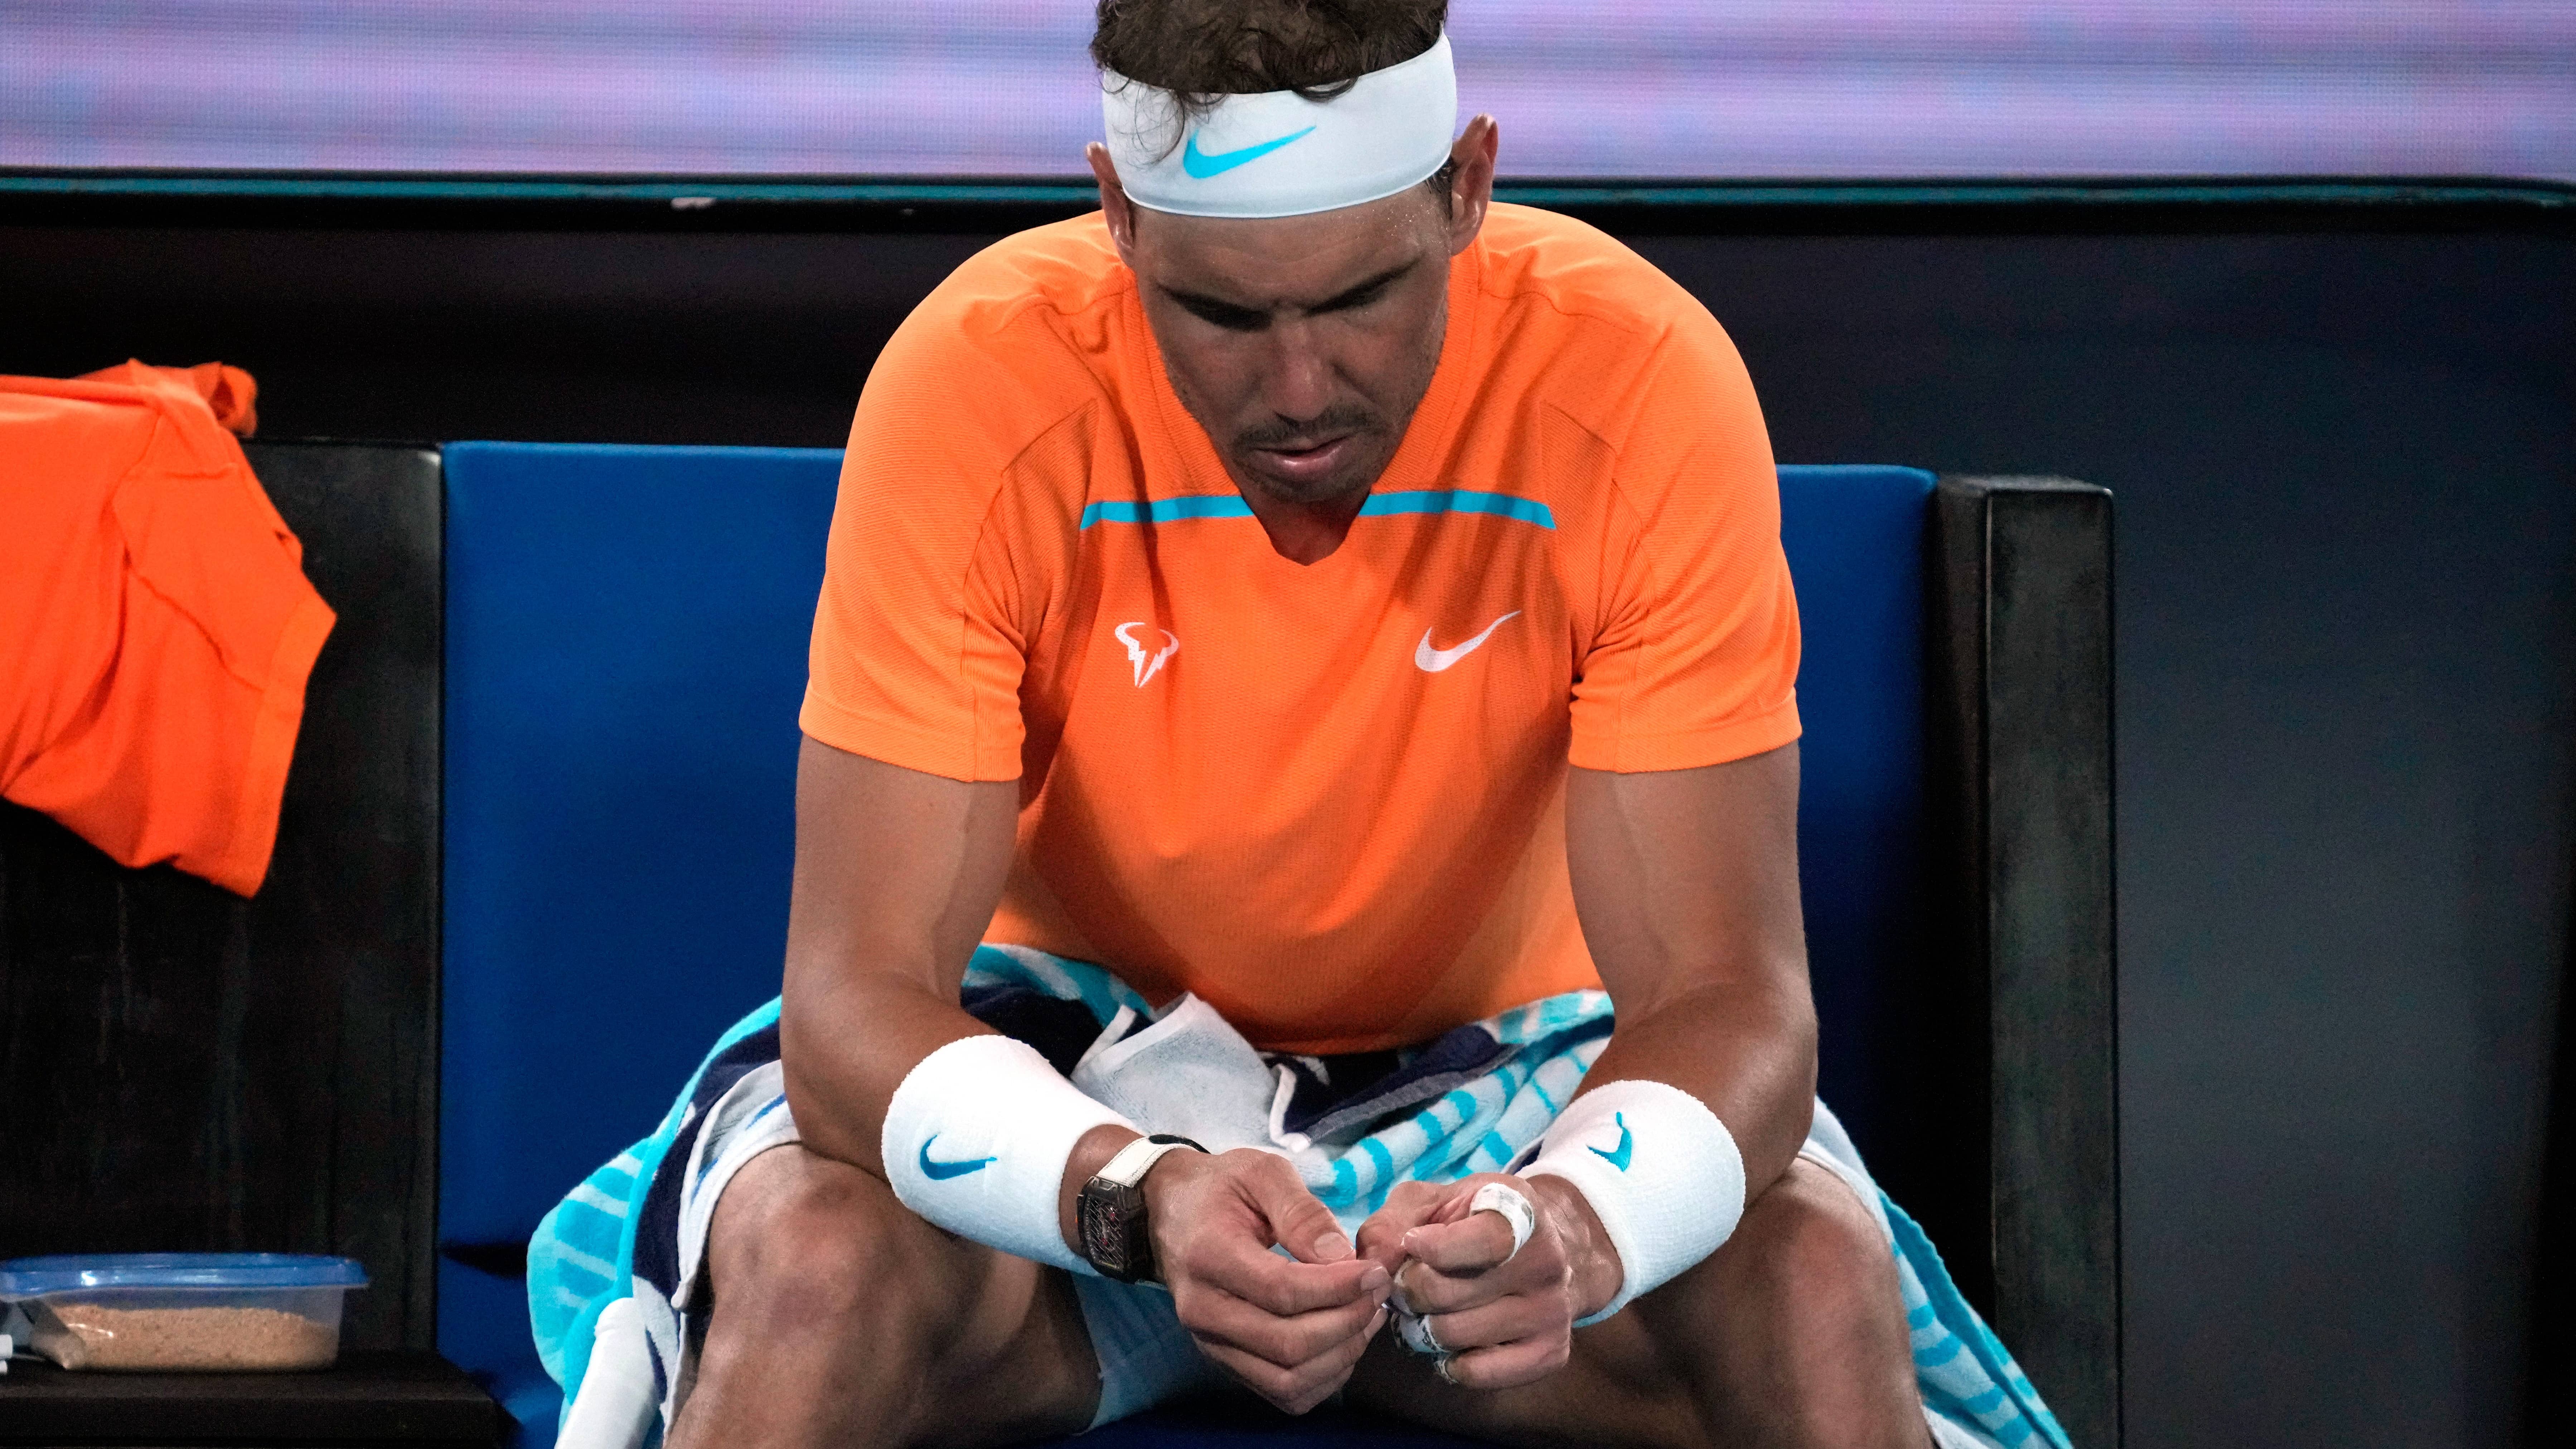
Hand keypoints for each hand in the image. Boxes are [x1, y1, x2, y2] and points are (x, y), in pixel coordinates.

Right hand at [1142, 1148, 1392, 1412]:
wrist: (1172, 1212)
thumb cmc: (1222, 1188)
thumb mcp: (1262, 1172)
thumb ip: (1302, 1211)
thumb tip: (1341, 1258)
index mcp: (1208, 1256)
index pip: (1281, 1291)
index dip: (1339, 1287)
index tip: (1375, 1270)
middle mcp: (1203, 1311)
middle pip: (1288, 1344)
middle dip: (1348, 1321)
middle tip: (1379, 1289)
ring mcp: (1212, 1343)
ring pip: (1288, 1379)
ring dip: (1342, 1353)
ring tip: (1369, 1314)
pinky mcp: (1227, 1362)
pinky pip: (1284, 1393)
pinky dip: (1325, 1378)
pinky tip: (1346, 1339)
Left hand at [1355, 1173, 1618, 1390]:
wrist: (1544, 1249)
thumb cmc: (1471, 1222)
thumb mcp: (1431, 1202)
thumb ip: (1392, 1223)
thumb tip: (1374, 1265)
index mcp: (1521, 1214)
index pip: (1478, 1241)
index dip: (1430, 1247)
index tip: (1411, 1242)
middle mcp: (1546, 1264)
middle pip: (1446, 1295)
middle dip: (1410, 1290)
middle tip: (1409, 1282)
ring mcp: (1551, 1311)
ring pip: (1454, 1335)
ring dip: (1424, 1326)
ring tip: (1430, 1308)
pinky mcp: (1550, 1352)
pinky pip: (1477, 1373)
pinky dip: (1451, 1361)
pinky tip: (1455, 1339)